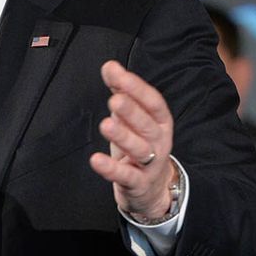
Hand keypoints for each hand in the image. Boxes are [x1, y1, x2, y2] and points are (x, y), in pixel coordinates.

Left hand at [89, 60, 175, 221]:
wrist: (153, 189)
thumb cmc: (140, 144)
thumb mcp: (132, 118)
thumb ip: (121, 91)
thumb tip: (110, 66)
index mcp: (159, 122)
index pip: (153, 102)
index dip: (137, 88)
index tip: (118, 74)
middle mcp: (159, 141)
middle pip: (147, 125)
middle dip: (132, 111)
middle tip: (115, 99)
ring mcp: (150, 164)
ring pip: (139, 149)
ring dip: (123, 137)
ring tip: (106, 125)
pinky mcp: (138, 183)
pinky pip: (125, 176)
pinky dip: (111, 168)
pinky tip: (95, 160)